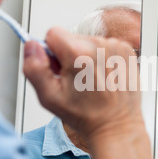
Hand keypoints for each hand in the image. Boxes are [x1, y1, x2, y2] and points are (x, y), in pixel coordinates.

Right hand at [23, 27, 142, 139]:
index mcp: (78, 54)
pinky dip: (102, 59)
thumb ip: (34, 68)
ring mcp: (115, 47)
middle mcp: (99, 45)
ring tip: (92, 81)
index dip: (51, 52)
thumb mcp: (49, 97)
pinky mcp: (126, 50)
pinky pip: (104, 46)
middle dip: (69, 55)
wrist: (117, 125)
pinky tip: (104, 77)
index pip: (53, 33)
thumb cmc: (86, 115)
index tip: (59, 69)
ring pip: (88, 42)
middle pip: (71, 38)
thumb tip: (31, 45)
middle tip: (76, 80)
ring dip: (86, 57)